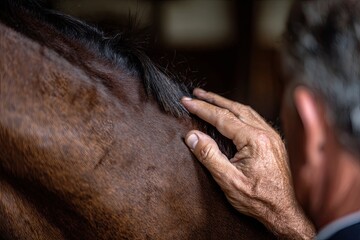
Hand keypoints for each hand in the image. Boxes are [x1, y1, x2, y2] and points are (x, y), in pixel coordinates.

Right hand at [181, 88, 314, 239]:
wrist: (285, 211)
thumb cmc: (258, 199)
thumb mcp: (228, 180)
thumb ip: (209, 156)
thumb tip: (192, 136)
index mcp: (254, 140)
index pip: (222, 117)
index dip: (202, 108)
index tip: (186, 102)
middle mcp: (265, 133)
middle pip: (234, 108)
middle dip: (213, 99)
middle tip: (196, 93)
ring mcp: (272, 136)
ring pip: (245, 111)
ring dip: (226, 103)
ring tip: (210, 99)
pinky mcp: (274, 141)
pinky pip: (254, 118)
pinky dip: (238, 112)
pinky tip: (232, 113)